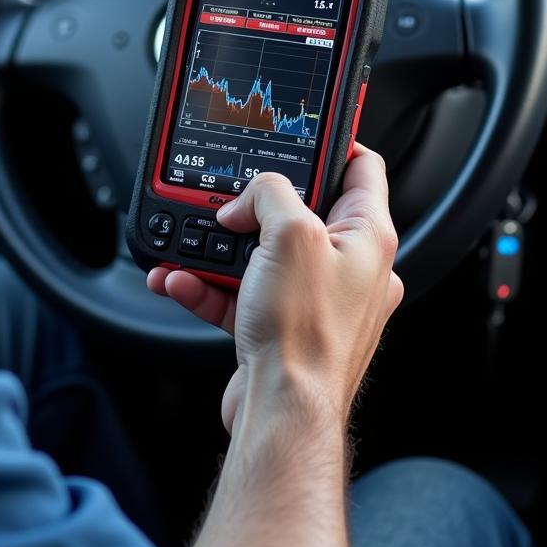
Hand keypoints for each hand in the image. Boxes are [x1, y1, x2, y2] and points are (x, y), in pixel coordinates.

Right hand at [147, 145, 402, 434]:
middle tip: (228, 198)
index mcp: (368, 237)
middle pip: (300, 212)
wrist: (283, 412)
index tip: (303, 133)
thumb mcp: (289, 233)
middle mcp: (348, 268)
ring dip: (219, 248)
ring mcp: (315, 300)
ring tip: (188, 241)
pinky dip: (208, 284)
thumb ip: (268, 195)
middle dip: (254, 205)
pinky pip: (241, 293)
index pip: (362, 169)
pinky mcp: (283, 327)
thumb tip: (245, 199)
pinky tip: (179, 279)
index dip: (335, 143)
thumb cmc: (307, 334)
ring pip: (262, 255)